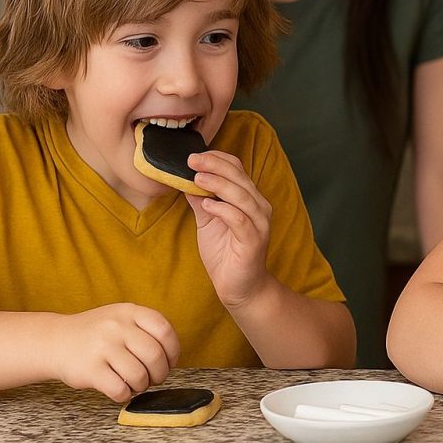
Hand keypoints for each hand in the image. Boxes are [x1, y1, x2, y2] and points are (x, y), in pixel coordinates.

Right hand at [49, 303, 178, 402]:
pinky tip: (121, 391)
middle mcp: (116, 327)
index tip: (171, 361)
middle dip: (160, 373)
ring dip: (142, 385)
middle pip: (155, 355)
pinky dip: (126, 395)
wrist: (54, 341)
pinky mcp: (90, 370)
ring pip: (139, 375)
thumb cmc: (95, 333)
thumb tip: (172, 356)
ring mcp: (102, 347)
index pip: (164, 330)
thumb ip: (145, 328)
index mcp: (129, 312)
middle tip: (154, 378)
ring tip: (136, 384)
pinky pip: (120, 389)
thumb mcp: (120, 318)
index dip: (173, 350)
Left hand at [186, 151, 272, 306]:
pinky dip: (223, 209)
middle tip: (191, 160)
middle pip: (239, 177)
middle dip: (214, 165)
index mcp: (249, 198)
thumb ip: (200, 200)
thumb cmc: (226, 254)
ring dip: (218, 184)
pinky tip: (206, 205)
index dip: (217, 159)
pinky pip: (240, 220)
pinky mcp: (254, 241)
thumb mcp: (207, 222)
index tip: (193, 155)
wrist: (240, 287)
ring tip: (197, 178)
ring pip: (241, 195)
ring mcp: (259, 223)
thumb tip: (183, 180)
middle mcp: (258, 207)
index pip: (237, 169)